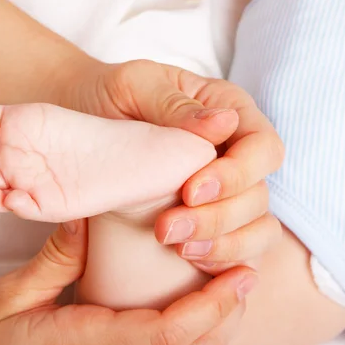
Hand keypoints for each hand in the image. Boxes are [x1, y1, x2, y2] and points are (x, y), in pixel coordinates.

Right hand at [0, 219, 255, 344]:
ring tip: (231, 295)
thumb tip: (89, 218)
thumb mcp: (7, 298)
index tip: (237, 277)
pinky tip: (201, 325)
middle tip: (244, 275)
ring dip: (218, 336)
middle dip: (228, 319)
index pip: (163, 337)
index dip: (209, 308)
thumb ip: (53, 260)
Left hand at [67, 60, 284, 273]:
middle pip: (260, 192)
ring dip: (223, 243)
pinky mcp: (211, 217)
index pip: (262, 147)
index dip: (237, 175)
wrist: (81, 120)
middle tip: (168, 228)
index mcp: (229, 110)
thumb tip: (226, 122)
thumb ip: (175, 104)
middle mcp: (235, 152)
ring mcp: (227, 188)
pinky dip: (223, 257)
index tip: (190, 191)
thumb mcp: (134, 86)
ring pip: (257, 225)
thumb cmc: (109, 97)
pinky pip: (240, 245)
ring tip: (178, 247)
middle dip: (221, 216)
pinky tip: (190, 258)